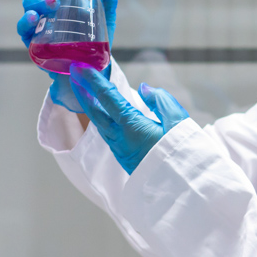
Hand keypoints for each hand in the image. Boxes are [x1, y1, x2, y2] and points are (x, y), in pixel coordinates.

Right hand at [17, 0, 119, 111]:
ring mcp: (39, 20)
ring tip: (54, 3)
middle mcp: (48, 3)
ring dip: (39, 0)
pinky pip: (23, 27)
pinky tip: (35, 18)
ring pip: (29, 2)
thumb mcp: (106, 13)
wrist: (92, 67)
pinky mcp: (33, 39)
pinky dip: (27, 21)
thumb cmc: (95, 36)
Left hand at [69, 65, 189, 173]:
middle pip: (95, 112)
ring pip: (99, 124)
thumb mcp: (179, 122)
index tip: (81, 68)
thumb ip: (161, 101)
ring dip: (89, 106)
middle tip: (73, 74)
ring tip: (84, 91)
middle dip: (83, 92)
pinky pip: (106, 134)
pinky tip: (101, 114)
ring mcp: (121, 150)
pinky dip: (100, 119)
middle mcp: (121, 139)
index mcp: (133, 126)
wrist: (182, 189)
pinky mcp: (124, 158)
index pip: (107, 98)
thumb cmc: (184, 155)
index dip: (93, 81)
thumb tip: (144, 89)